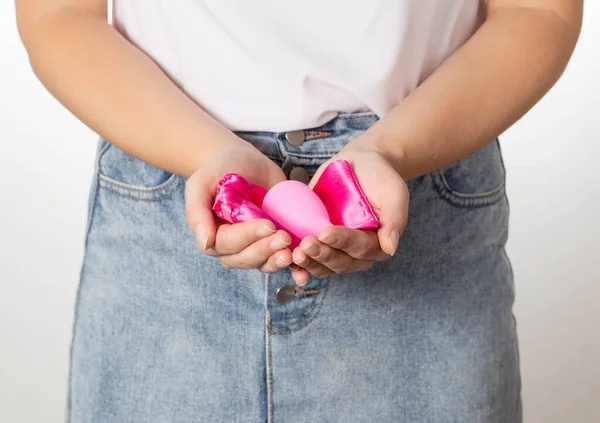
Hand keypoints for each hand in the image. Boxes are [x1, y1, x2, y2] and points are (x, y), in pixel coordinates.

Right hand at [186, 142, 292, 271]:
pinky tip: (303, 267)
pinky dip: (294, 268)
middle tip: (284, 237)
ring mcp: (256, 246)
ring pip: (264, 264)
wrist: (244, 161)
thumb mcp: (201, 184)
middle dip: (266, 250)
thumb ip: (197, 213)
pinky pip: (283, 261)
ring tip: (294, 253)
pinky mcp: (274, 243)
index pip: (228, 243)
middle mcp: (233, 247)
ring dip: (278, 261)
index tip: (268, 225)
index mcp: (213, 235)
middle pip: (246, 258)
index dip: (248, 237)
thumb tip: (205, 243)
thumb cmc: (219, 170)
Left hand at [291, 138, 408, 284]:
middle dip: (322, 255)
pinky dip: (296, 263)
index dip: (342, 242)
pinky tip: (284, 260)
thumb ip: (394, 219)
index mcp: (378, 244)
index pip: (360, 249)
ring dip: (308, 263)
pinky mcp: (317, 242)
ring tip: (293, 254)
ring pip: (322, 266)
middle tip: (305, 244)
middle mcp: (356, 252)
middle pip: (340, 263)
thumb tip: (390, 248)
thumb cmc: (379, 177)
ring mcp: (335, 249)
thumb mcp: (393, 192)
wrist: (358, 164)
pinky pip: (307, 258)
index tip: (325, 232)